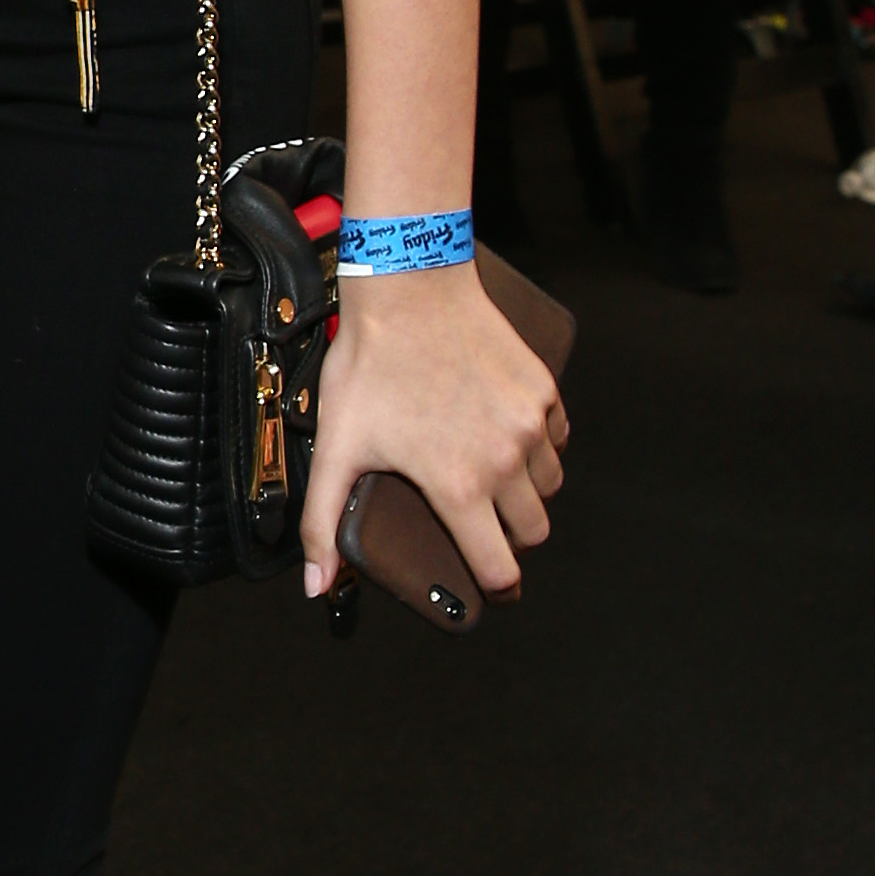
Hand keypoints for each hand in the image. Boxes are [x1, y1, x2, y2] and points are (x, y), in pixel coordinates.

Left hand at [300, 262, 565, 603]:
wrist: (409, 289)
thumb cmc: (369, 366)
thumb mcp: (336, 447)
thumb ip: (323, 524)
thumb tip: (316, 586)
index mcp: (459, 486)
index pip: (500, 567)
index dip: (495, 585)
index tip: (490, 586)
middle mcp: (506, 460)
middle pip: (533, 531)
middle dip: (511, 539)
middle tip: (482, 526)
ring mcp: (532, 423)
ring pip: (549, 486)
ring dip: (526, 494)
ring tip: (490, 479)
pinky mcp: (544, 391)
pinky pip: (558, 440)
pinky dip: (540, 449)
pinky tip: (506, 438)